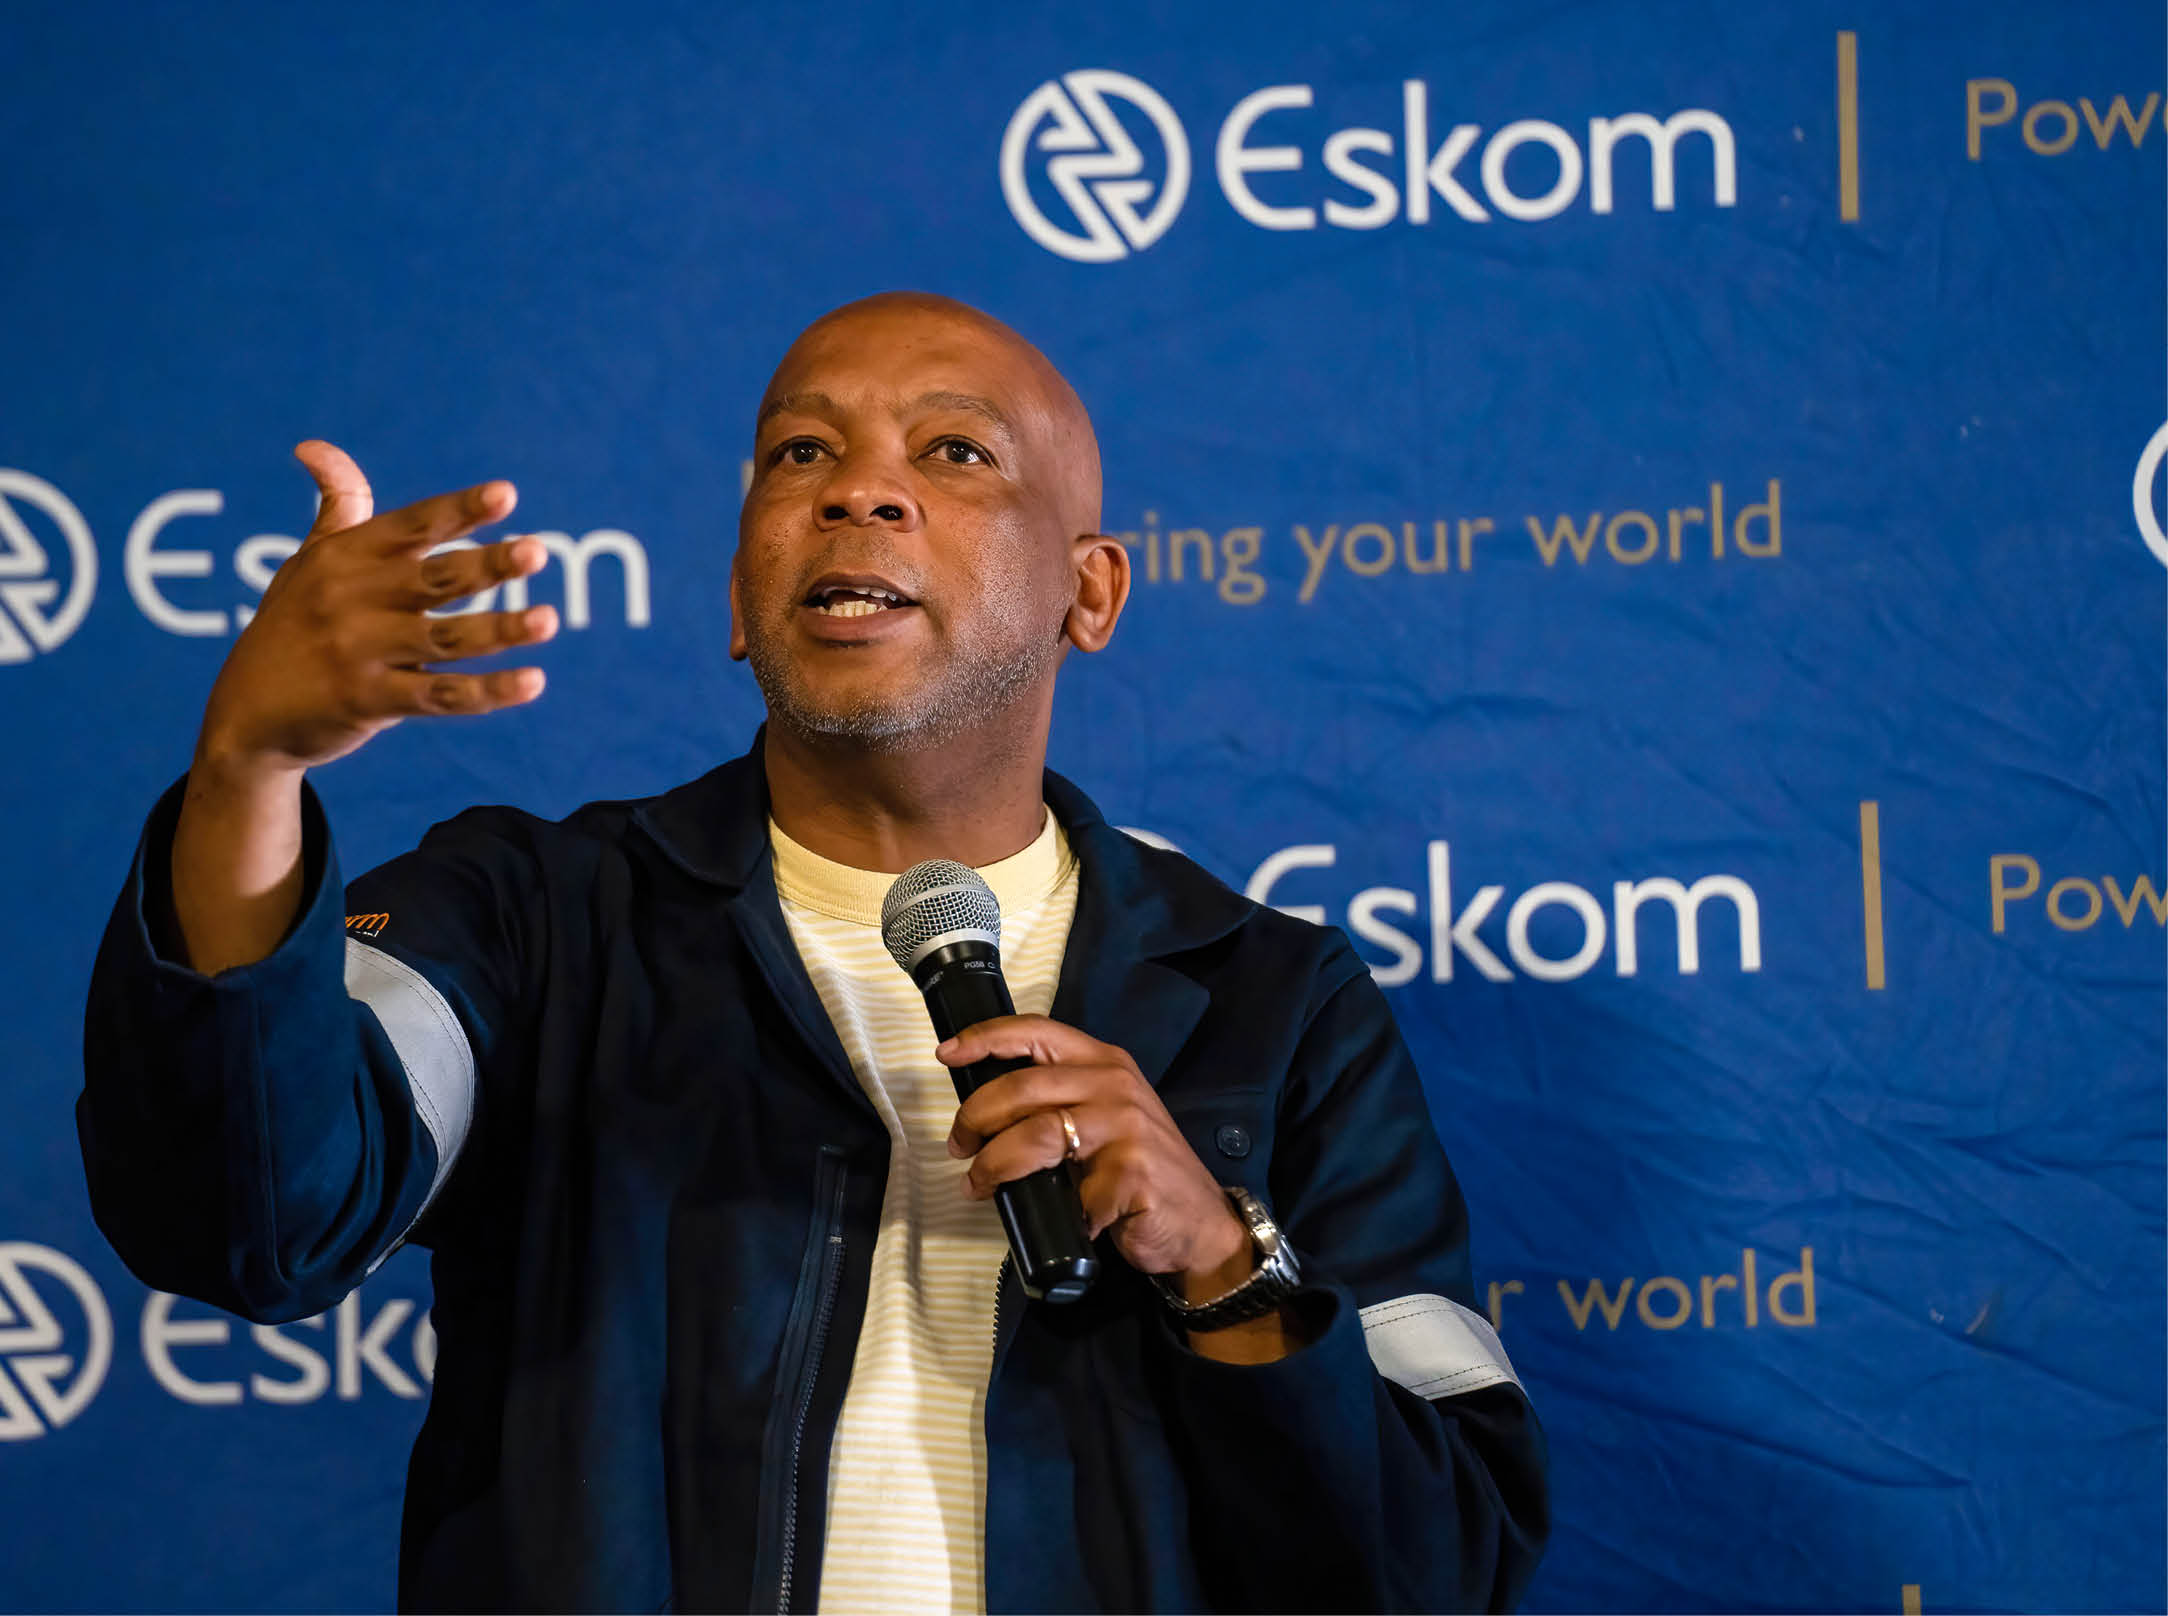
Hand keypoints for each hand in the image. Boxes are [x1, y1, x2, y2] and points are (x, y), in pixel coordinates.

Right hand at [194, 440, 557, 780]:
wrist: (246, 715)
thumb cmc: (291, 627)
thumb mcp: (308, 564)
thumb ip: (337, 509)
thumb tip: (315, 446)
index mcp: (347, 558)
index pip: (414, 526)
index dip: (460, 510)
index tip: (507, 494)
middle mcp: (354, 600)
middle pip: (436, 579)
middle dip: (488, 565)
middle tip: (538, 551)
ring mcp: (360, 652)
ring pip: (447, 639)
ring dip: (501, 629)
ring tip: (549, 619)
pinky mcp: (369, 701)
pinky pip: (441, 697)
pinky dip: (488, 692)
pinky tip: (533, 682)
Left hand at [942, 1015, 1252, 1296]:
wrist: (1199, 1222)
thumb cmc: (1140, 1169)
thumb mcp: (1106, 1117)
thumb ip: (1061, 1101)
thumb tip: (988, 1112)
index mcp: (1105, 1063)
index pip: (1037, 1032)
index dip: (986, 1038)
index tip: (947, 1054)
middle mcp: (1115, 1086)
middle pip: (1022, 1088)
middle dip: (976, 1118)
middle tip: (959, 1146)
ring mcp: (1126, 1128)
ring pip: (1035, 1136)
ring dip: (994, 1164)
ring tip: (979, 1184)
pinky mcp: (1131, 1173)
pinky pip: (1069, 1193)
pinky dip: (1053, 1212)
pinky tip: (1058, 1220)